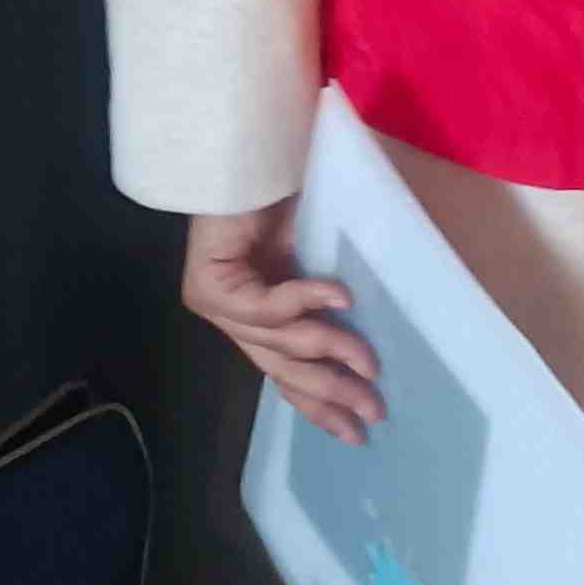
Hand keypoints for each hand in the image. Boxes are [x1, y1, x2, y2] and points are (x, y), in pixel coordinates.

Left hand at [184, 204, 382, 445]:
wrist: (247, 151)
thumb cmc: (283, 193)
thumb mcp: (315, 260)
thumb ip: (328, 304)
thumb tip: (375, 354)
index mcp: (256, 317)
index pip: (285, 375)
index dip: (320, 407)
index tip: (357, 433)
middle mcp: (231, 318)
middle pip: (283, 371)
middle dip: (333, 395)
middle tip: (374, 410)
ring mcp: (215, 305)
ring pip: (280, 344)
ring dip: (331, 353)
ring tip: (368, 362)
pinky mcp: (208, 287)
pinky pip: (267, 308)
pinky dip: (307, 302)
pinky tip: (341, 298)